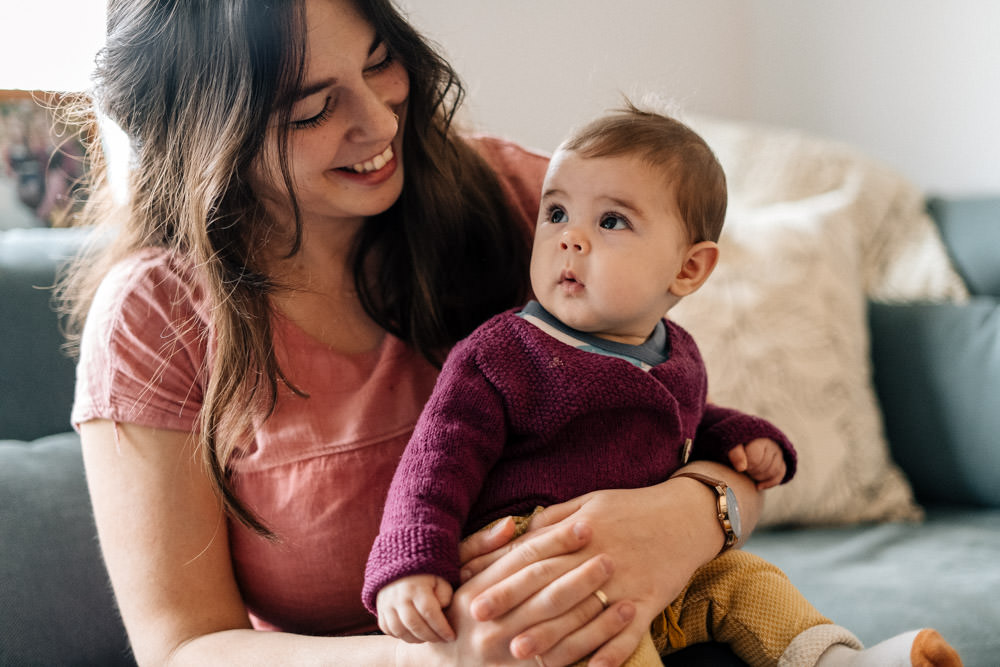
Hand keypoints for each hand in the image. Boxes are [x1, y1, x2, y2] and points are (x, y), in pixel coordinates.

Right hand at [376, 574, 454, 642]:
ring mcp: (386, 603)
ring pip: (399, 629)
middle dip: (429, 636)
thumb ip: (445, 595)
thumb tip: (442, 610)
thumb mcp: (440, 580)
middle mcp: (399, 595)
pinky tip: (412, 635)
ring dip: (415, 639)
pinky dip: (399, 636)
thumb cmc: (426, 576)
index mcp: (417, 587)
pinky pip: (387, 628)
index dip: (441, 628)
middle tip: (440, 639)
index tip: (451, 636)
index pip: (429, 612)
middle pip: (413, 624)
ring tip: (427, 638)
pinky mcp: (380, 608)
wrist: (401, 565)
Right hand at [404, 517, 631, 665]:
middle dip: (580, 570)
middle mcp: (492, 623)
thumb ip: (483, 548)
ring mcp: (509, 651)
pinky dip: (598, 637)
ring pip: (560, 625)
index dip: (556, 541)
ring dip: (595, 603)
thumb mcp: (458, 576)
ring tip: (619, 582)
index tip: (585, 526)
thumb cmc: (457, 611)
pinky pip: (569, 655)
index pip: (523, 561)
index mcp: (476, 592)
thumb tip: (511, 523)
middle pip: (545, 591)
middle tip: (609, 554)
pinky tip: (621, 618)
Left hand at [457, 471, 739, 666]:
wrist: (687, 515)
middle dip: (517, 613)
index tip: (475, 600)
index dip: (502, 581)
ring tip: (524, 654)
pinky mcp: (650, 602)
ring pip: (584, 616)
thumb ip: (553, 521)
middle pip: (552, 590)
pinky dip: (610, 652)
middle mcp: (599, 559)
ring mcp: (625, 582)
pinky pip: (629, 633)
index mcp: (581, 532)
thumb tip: (517, 534)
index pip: (534, 560)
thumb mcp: (589, 502)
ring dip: (554, 638)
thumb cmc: (632, 507)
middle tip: (486, 634)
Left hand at [728, 438, 785, 488]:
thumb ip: (735, 454)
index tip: (739, 464)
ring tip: (749, 473)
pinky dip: (769, 483)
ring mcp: (778, 453)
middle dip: (752, 471)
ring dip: (759, 477)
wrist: (743, 442)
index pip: (755, 459)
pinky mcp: (782, 461)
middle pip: (765, 466)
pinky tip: (758, 486)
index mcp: (759, 438)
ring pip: (774, 471)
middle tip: (743, 469)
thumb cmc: (736, 445)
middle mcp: (772, 444)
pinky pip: (780, 475)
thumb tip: (741, 468)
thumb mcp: (732, 446)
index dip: (745, 465)